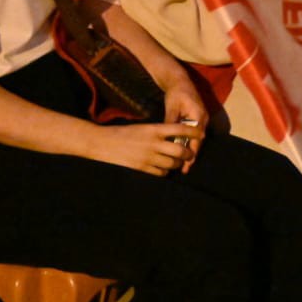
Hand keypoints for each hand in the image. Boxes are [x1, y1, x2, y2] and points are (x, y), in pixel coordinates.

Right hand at [87, 122, 201, 176]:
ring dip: (176, 165)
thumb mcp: (142, 128)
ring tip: (176, 163)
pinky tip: (162, 170)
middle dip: (188, 154)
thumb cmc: (121, 134)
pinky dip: (164, 173)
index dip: (194, 132)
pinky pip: (160, 174)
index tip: (201, 134)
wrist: (100, 143)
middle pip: (180, 151)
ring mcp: (147, 157)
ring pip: (172, 164)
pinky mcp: (141, 169)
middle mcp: (153, 143)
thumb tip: (175, 136)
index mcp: (154, 129)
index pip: (180, 129)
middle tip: (189, 155)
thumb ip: (158, 132)